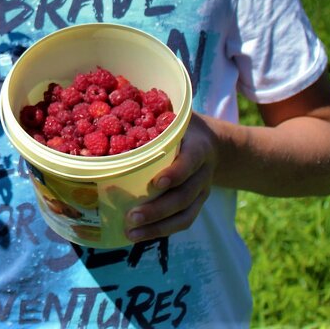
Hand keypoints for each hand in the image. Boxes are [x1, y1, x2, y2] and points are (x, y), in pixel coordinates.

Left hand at [124, 113, 217, 241]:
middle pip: (184, 196)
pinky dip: (161, 231)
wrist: (214, 144)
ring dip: (157, 226)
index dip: (175, 173)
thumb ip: (155, 110)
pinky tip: (138, 236)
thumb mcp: (176, 114)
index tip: (155, 183)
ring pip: (183, 214)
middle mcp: (202, 173)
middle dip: (158, 208)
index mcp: (198, 147)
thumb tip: (116, 94)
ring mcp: (201, 191)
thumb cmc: (182, 126)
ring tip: (131, 232)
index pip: (190, 162)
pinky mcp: (196, 204)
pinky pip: (182, 222)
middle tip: (131, 216)